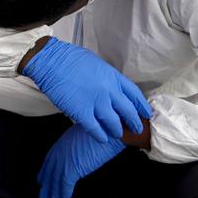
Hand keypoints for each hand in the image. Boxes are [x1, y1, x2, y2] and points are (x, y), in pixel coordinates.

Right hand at [23, 37, 150, 141]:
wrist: (51, 62)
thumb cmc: (70, 59)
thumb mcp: (97, 63)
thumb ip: (107, 77)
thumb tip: (110, 87)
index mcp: (113, 76)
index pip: (134, 94)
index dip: (141, 105)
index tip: (145, 113)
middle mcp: (109, 90)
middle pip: (127, 111)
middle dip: (133, 122)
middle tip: (136, 129)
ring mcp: (96, 102)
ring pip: (113, 123)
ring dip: (116, 131)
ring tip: (117, 134)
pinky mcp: (82, 112)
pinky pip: (95, 129)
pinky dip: (100, 136)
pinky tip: (102, 139)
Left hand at [38, 124, 125, 197]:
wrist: (110, 132)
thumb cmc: (101, 130)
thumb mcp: (82, 135)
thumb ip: (75, 145)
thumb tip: (76, 153)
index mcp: (63, 142)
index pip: (49, 160)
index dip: (45, 171)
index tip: (42, 178)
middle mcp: (61, 151)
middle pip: (50, 171)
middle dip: (47, 184)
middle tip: (44, 194)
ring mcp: (66, 159)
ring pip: (56, 179)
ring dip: (54, 192)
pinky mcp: (73, 168)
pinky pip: (66, 183)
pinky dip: (64, 191)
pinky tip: (64, 197)